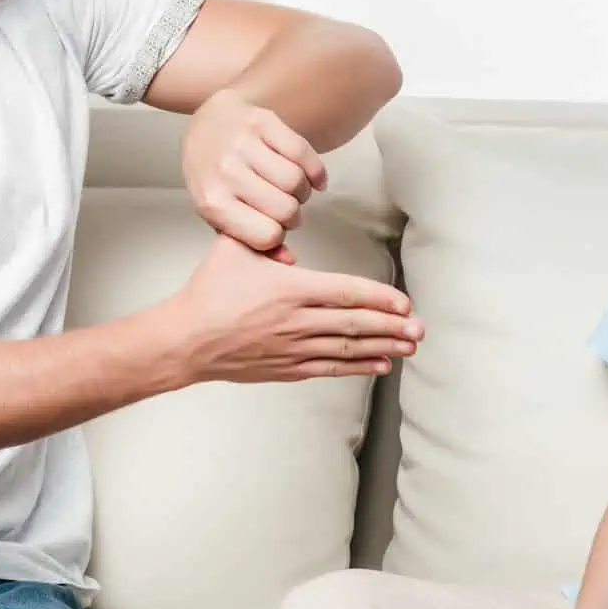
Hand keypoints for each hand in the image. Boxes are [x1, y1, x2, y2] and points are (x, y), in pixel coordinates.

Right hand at [170, 235, 421, 382]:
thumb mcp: (235, 248)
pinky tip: (380, 364)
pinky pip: (330, 368)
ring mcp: (293, 348)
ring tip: (409, 346)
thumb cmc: (209, 291)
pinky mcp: (287, 368)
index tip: (403, 302)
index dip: (378, 298)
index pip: (345, 293)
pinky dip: (357, 366)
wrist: (186, 339)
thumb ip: (267, 240)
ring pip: (347, 348)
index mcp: (289, 288)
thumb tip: (289, 244)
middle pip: (354, 324)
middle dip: (392, 327)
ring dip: (382, 347)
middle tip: (420, 329)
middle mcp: (296, 321)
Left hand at [181, 89, 327, 260]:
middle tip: (284, 208)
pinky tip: (309, 177)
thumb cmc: (215, 177)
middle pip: (286, 210)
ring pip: (297, 182)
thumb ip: (252, 242)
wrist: (207, 125)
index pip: (267, 235)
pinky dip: (315, 170)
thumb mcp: (222, 215)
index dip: (277, 235)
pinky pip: (304, 153)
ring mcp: (243, 143)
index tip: (272, 227)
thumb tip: (288, 261)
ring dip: (302, 191)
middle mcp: (225, 171)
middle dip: (292, 215)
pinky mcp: (262, 121)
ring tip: (291, 191)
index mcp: (212, 202)